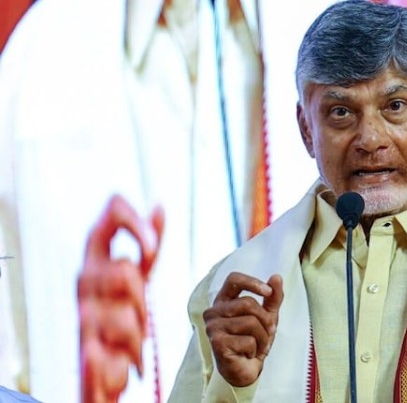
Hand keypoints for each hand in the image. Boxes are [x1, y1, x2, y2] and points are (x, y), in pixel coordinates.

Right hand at [77, 195, 163, 402]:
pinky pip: (110, 348)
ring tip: (132, 341)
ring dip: (138, 333)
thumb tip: (159, 205)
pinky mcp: (86, 350)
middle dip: (141, 295)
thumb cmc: (118, 316)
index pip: (110, 217)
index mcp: (96, 259)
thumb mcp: (138, 275)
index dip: (135, 224)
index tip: (152, 249)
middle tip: (140, 313)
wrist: (102, 366)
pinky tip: (119, 362)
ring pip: (126, 313)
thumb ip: (148, 242)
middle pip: (125, 270)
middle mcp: (85, 282)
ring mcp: (83, 315)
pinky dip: (120, 356)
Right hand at [203, 273, 283, 386]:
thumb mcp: (267, 316)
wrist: (245, 369)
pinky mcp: (217, 343)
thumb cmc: (253, 340)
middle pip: (248, 303)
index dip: (252, 282)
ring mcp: (213, 327)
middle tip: (265, 333)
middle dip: (265, 320)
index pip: (234, 279)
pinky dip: (255, 349)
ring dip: (262, 337)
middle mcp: (214, 312)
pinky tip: (247, 354)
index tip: (268, 291)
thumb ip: (272, 297)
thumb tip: (276, 277)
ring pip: (250, 322)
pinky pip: (248, 340)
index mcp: (224, 301)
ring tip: (256, 345)